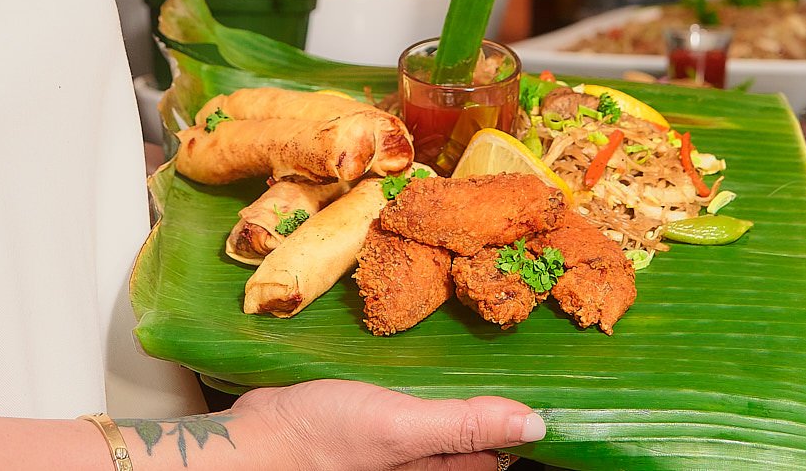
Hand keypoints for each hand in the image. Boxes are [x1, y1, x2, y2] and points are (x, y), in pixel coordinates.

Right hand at [232, 378, 542, 470]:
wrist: (257, 439)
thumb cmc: (324, 440)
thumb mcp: (401, 428)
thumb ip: (464, 425)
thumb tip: (535, 424)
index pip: (499, 453)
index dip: (523, 420)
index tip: (548, 378)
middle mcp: (422, 468)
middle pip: (474, 440)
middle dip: (495, 405)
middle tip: (517, 352)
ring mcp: (398, 452)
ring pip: (445, 425)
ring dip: (461, 393)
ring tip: (479, 348)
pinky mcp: (375, 431)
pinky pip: (415, 413)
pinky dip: (427, 389)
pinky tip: (425, 360)